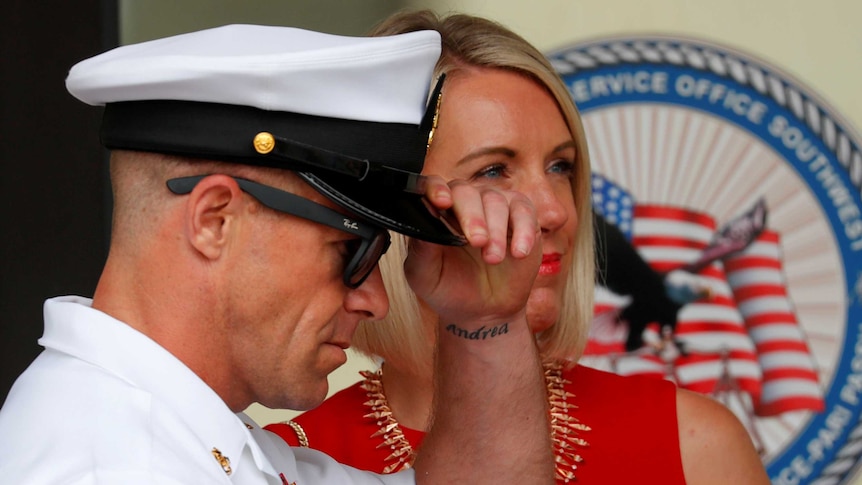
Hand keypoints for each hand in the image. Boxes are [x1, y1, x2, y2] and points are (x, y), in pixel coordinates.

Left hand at [404, 176, 541, 326]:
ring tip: (493, 259)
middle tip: (477, 242)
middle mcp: (465, 203)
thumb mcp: (425, 276)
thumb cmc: (450, 288)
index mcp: (438, 211)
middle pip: (467, 192)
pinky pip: (525, 212)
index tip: (442, 202)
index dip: (437, 189)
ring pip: (496, 200)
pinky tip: (518, 253)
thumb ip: (421, 249)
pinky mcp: (522, 218)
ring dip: (496, 231)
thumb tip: (421, 224)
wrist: (482, 312)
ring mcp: (495, 207)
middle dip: (472, 216)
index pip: (434, 187)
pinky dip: (523, 231)